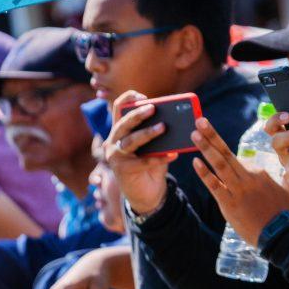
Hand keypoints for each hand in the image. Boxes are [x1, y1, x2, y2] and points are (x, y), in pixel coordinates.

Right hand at [105, 91, 175, 214]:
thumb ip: (159, 133)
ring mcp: (116, 156)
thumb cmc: (151, 164)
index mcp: (120, 131)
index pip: (118, 110)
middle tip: (153, 107)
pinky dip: (159, 158)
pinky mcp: (124, 170)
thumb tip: (175, 119)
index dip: (127, 100)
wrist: (147, 192)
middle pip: (124, 123)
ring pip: (131, 140)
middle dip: (138, 114)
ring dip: (148, 133)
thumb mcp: (156, 145)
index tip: (141, 95)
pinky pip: (143, 162)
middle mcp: (113, 141)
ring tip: (164, 127)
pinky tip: (173, 154)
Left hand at [191, 117, 288, 245]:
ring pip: (219, 164)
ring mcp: (238, 190)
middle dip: (212, 135)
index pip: (238, 160)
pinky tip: (195, 162)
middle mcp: (247, 178)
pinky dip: (205, 174)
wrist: (281, 234)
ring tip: (194, 133)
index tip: (211, 139)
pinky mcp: (229, 204)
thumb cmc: (284, 214)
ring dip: (206, 147)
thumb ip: (284, 179)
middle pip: (226, 153)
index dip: (223, 151)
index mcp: (259, 173)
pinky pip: (215, 185)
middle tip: (199, 120)